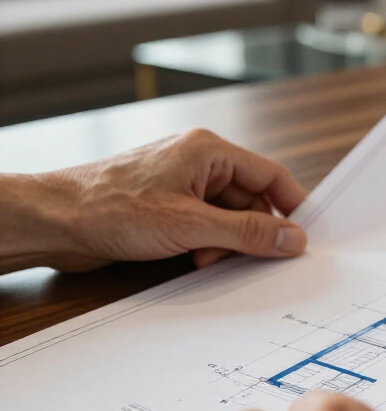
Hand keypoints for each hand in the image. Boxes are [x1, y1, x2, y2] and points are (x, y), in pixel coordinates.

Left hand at [0, 130, 306, 272]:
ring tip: (207, 259)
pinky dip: (206, 245)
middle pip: (250, 199)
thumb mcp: (193, 226)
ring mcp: (180, 184)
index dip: (292, 206)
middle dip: (251, 232)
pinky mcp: (165, 206)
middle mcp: (197, 162)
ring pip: (227, 216)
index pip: (271, 175)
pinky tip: (192, 260)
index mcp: (208, 151)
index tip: (307, 236)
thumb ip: (249, 232)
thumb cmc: (111, 208)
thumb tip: (292, 238)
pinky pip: (204, 226)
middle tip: (254, 259)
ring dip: (226, 243)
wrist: (54, 221)